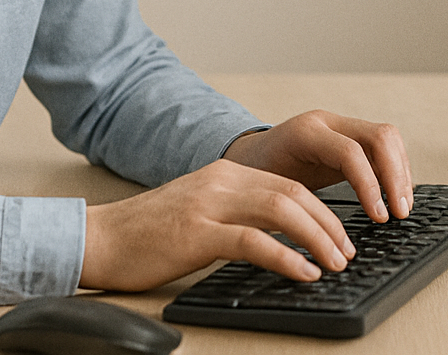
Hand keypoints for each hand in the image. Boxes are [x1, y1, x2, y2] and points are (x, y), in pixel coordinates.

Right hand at [79, 159, 355, 291]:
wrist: (99, 238)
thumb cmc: (146, 234)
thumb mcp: (199, 212)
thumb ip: (234, 214)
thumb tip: (278, 238)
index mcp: (225, 174)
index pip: (289, 184)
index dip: (323, 210)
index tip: (341, 236)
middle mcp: (222, 181)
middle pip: (294, 194)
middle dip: (330, 224)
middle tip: (347, 252)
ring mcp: (210, 204)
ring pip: (283, 210)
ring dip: (318, 238)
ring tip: (334, 263)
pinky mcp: (197, 233)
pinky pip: (254, 241)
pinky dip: (287, 258)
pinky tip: (303, 273)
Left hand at [223, 109, 413, 223]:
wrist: (245, 157)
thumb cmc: (252, 178)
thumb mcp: (269, 190)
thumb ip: (296, 205)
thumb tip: (325, 240)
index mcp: (305, 133)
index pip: (351, 153)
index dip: (371, 186)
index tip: (380, 218)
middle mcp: (327, 122)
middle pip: (380, 136)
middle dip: (396, 176)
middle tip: (401, 213)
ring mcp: (340, 125)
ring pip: (388, 138)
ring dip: (401, 173)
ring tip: (402, 207)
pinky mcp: (349, 135)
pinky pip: (383, 146)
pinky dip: (394, 170)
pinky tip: (394, 195)